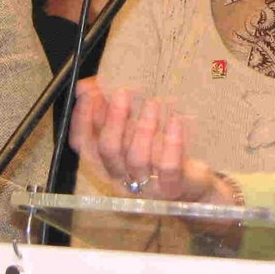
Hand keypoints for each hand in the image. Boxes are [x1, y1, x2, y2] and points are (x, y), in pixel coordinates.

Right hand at [69, 80, 235, 204]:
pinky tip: (175, 120)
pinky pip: (169, 168)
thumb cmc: (157, 155)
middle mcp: (121, 177)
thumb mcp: (132, 133)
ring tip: (153, 103)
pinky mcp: (171, 188)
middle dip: (113, 119)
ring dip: (143, 128)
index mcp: (106, 163)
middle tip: (122, 92)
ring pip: (136, 158)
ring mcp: (145, 187)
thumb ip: (110, 113)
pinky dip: (172, 143)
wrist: (192, 186)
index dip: (82, 118)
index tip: (88, 92)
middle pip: (108, 150)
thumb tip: (87, 84)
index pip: (83, 145)